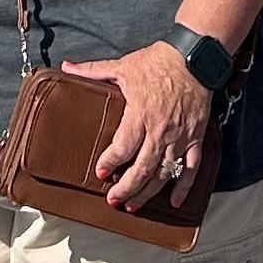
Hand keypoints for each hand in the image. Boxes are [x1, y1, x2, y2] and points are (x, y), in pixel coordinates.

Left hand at [63, 41, 214, 210]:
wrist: (194, 58)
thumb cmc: (158, 61)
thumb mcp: (123, 66)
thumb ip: (94, 71)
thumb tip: (67, 67)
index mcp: (139, 114)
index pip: (122, 148)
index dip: (109, 163)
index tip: (100, 173)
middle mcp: (159, 130)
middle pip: (141, 169)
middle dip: (125, 188)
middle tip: (113, 200)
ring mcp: (179, 136)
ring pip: (163, 173)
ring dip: (147, 192)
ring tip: (134, 205)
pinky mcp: (195, 137)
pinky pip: (191, 167)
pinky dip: (184, 187)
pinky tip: (175, 201)